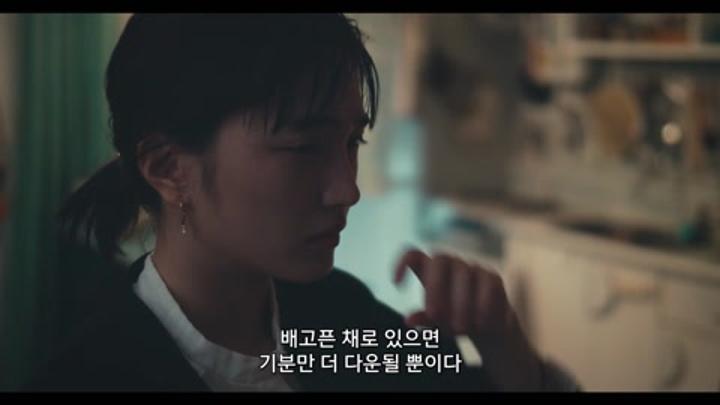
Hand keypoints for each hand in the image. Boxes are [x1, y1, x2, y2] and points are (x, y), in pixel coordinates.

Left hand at [394, 247, 543, 390]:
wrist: (487, 328)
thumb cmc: (453, 321)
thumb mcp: (436, 324)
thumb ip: (424, 319)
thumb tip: (409, 320)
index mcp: (428, 271)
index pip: (412, 254)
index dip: (402, 263)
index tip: (396, 284)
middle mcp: (449, 263)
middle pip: (440, 260)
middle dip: (436, 287)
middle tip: (435, 315)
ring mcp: (471, 267)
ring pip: (464, 273)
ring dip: (461, 303)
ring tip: (460, 329)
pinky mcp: (492, 277)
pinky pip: (487, 284)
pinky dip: (483, 306)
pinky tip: (481, 324)